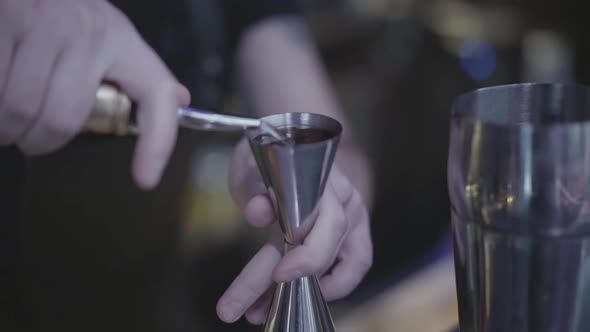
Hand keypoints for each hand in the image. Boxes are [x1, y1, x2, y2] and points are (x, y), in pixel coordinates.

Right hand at [0, 0, 189, 188]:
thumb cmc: (62, 13)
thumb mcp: (105, 35)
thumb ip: (134, 71)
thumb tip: (179, 98)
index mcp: (121, 40)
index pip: (157, 96)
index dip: (156, 144)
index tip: (146, 178)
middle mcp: (88, 31)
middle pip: (64, 120)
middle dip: (40, 141)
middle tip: (30, 137)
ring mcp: (45, 23)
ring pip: (20, 110)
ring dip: (7, 128)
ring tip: (6, 119)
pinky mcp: (7, 20)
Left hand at [216, 138, 372, 323]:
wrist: (293, 141)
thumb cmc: (269, 155)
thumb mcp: (249, 165)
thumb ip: (251, 188)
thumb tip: (258, 212)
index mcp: (317, 177)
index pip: (316, 221)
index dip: (302, 255)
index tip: (275, 277)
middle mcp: (342, 197)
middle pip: (326, 248)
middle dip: (284, 284)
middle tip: (240, 310)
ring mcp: (354, 213)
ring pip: (339, 262)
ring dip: (300, 291)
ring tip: (258, 308)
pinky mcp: (355, 229)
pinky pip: (356, 263)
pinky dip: (335, 284)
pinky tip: (304, 294)